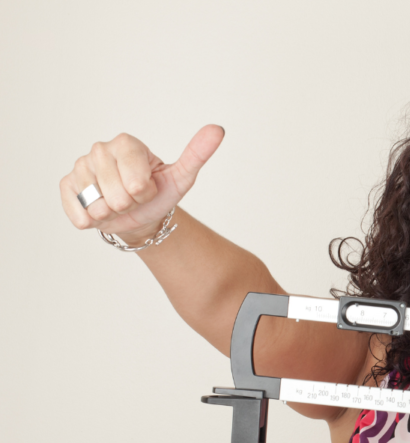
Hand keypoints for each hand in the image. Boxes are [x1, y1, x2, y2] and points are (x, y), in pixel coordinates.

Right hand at [60, 125, 224, 243]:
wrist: (139, 212)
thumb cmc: (159, 192)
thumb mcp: (182, 176)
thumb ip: (197, 153)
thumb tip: (217, 130)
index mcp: (126, 143)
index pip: (137, 183)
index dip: (145, 193)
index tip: (147, 187)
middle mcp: (100, 149)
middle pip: (119, 197)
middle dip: (130, 204)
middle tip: (133, 197)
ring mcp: (81, 166)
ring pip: (99, 207)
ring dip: (113, 213)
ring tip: (118, 202)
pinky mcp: (66, 185)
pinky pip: (80, 213)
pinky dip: (92, 220)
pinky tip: (99, 210)